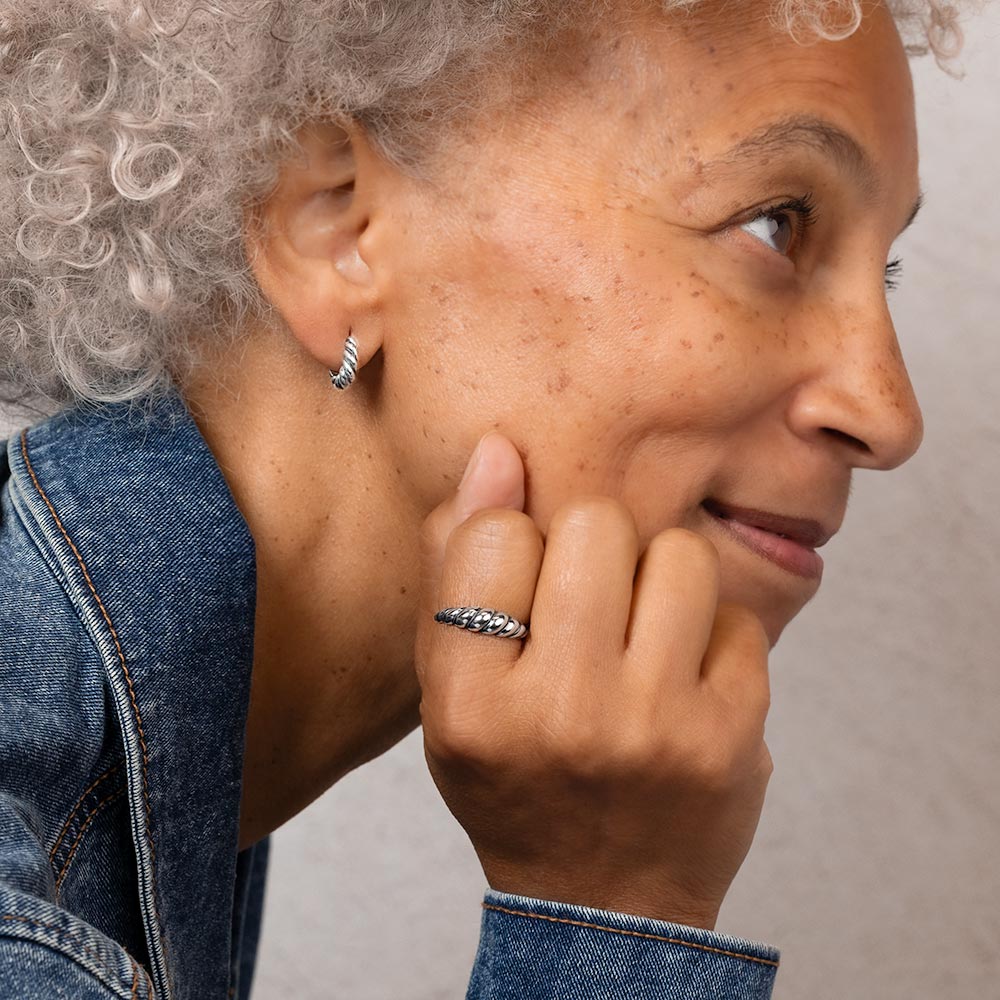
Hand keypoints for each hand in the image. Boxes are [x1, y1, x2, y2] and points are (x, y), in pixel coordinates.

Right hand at [416, 433, 772, 928]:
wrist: (601, 898)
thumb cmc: (516, 778)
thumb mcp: (450, 689)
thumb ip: (456, 568)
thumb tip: (497, 451)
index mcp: (470, 703)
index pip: (494, 533)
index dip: (514, 531)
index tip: (526, 565)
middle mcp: (561, 714)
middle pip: (594, 524)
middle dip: (592, 542)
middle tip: (589, 598)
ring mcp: (655, 727)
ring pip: (677, 553)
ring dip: (658, 577)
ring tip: (640, 632)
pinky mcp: (732, 736)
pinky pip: (736, 615)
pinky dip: (712, 634)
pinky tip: (686, 679)